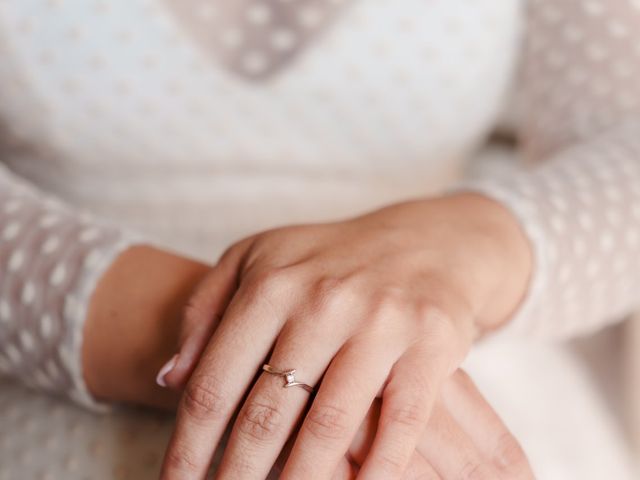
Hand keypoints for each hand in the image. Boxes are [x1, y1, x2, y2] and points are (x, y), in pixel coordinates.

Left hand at [159, 193, 531, 478]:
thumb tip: (170, 378)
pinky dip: (376, 472)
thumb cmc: (329, 259)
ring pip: (328, 426)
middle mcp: (322, 302)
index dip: (187, 446)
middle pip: (265, 413)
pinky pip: (399, 424)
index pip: (215, 382)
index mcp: (271, 284)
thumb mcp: (256, 259)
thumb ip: (204, 309)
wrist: (424, 242)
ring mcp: (379, 323)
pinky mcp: (430, 343)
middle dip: (235, 477)